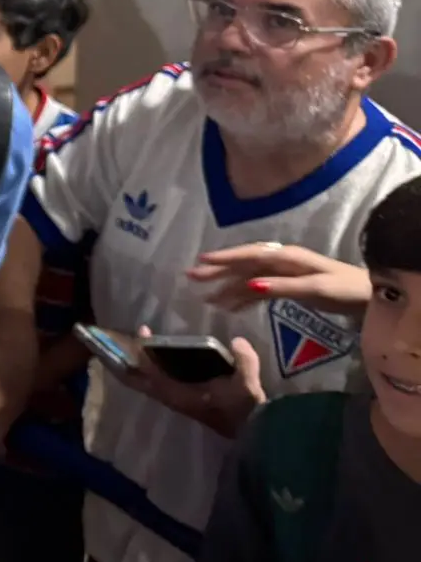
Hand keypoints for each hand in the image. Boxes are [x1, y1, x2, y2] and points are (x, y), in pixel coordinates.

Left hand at [108, 326, 264, 438]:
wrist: (255, 434)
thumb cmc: (245, 410)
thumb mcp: (248, 385)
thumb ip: (244, 361)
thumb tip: (237, 341)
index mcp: (179, 394)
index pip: (150, 373)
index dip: (143, 353)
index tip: (143, 332)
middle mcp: (174, 399)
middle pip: (142, 380)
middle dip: (134, 360)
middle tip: (131, 339)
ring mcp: (179, 401)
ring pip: (151, 383)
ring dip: (144, 366)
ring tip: (145, 344)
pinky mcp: (188, 402)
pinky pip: (162, 384)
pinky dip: (156, 372)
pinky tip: (165, 359)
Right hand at [188, 242, 370, 314]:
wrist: (369, 297)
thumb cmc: (345, 290)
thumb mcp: (316, 289)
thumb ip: (282, 287)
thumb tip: (250, 285)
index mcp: (286, 257)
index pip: (249, 255)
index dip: (224, 258)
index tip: (200, 261)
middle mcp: (281, 261)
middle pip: (244, 264)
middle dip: (218, 270)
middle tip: (191, 277)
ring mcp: (284, 273)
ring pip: (248, 278)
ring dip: (227, 286)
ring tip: (206, 298)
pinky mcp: (288, 286)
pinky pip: (259, 288)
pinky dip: (243, 296)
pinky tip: (230, 305)